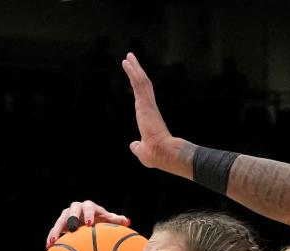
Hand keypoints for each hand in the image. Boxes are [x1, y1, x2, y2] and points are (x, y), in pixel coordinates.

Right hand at [46, 201, 131, 247]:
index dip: (90, 214)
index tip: (90, 224)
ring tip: (53, 241)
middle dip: (72, 218)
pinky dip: (51, 237)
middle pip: (72, 210)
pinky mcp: (60, 223)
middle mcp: (76, 208)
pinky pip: (55, 229)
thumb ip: (115, 220)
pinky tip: (48, 246)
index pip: (89, 207)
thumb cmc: (101, 221)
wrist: (88, 222)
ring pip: (60, 220)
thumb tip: (127, 221)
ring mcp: (67, 215)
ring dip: (56, 230)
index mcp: (90, 206)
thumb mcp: (108, 221)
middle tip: (72, 228)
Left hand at [122, 53, 185, 174]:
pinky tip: (127, 62)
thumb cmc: (155, 155)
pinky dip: (133, 72)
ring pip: (141, 81)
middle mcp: (150, 108)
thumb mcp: (142, 151)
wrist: (163, 153)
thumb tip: (133, 146)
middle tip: (131, 59)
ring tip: (128, 56)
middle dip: (137, 71)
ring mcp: (148, 105)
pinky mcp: (145, 104)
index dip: (139, 85)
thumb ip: (137, 147)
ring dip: (135, 68)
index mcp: (149, 117)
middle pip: (143, 84)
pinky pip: (138, 83)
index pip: (143, 97)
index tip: (134, 75)